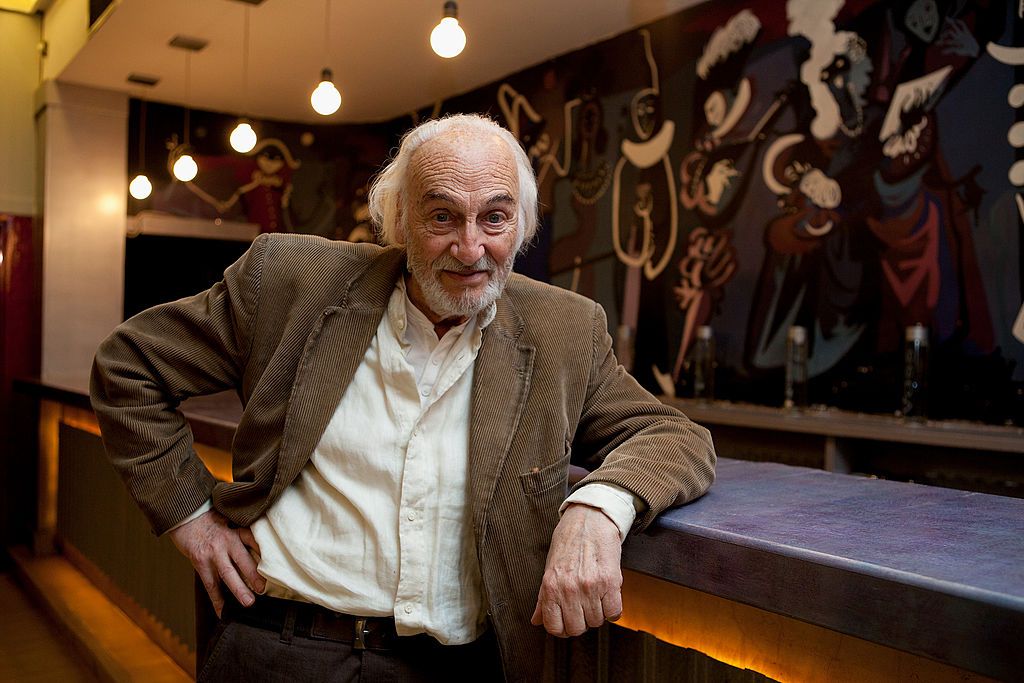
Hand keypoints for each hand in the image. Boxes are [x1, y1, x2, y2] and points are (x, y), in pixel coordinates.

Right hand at [168, 509, 265, 616]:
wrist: (187, 520)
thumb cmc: (211, 521)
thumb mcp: (229, 521)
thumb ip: (243, 533)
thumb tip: (261, 549)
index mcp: (235, 531)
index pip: (253, 540)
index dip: (264, 552)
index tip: (275, 564)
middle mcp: (225, 542)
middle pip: (242, 559)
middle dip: (253, 575)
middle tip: (263, 588)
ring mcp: (212, 554)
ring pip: (227, 574)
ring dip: (238, 589)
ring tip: (248, 602)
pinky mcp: (200, 564)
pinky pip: (210, 585)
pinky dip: (216, 600)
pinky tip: (223, 612)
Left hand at [530, 504, 622, 636]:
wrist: (590, 519)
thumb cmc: (569, 542)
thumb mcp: (550, 568)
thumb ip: (543, 598)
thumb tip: (536, 620)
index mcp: (551, 587)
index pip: (554, 627)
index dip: (563, 628)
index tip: (569, 621)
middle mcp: (569, 589)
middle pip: (577, 628)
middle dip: (582, 622)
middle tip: (584, 608)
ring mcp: (590, 586)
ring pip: (597, 621)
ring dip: (598, 613)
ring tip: (596, 596)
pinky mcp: (610, 582)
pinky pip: (614, 613)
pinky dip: (613, 609)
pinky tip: (608, 597)